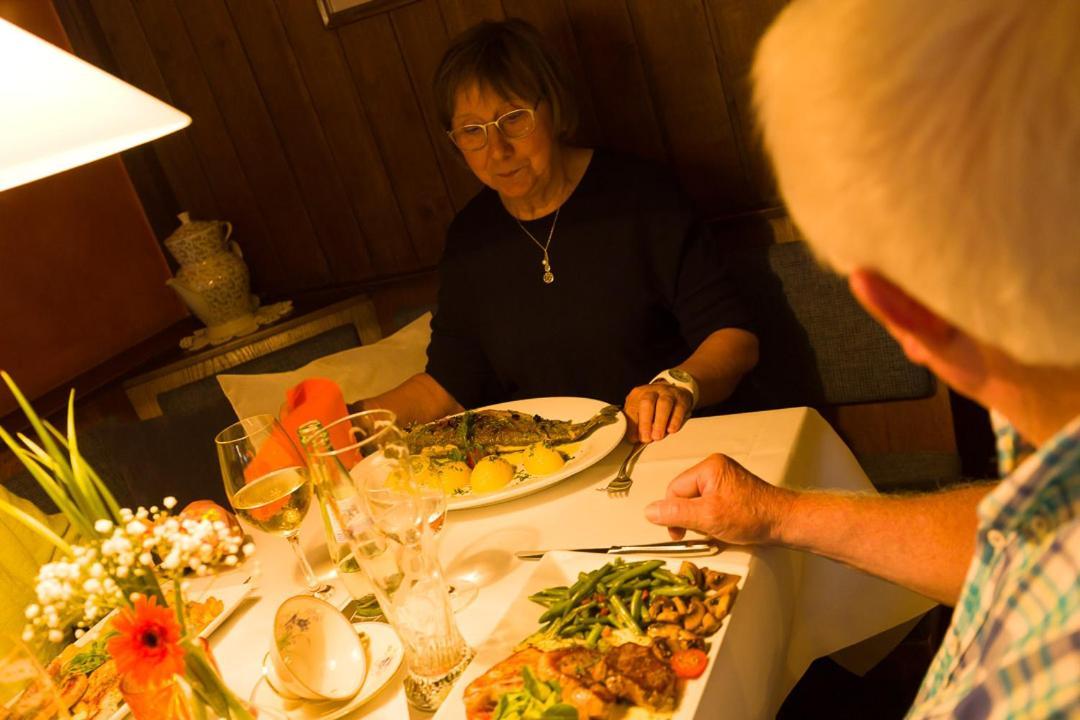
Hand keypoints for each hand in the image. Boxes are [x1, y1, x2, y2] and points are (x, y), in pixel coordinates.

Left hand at [624, 382, 692, 442]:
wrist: (673, 391)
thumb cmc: (654, 404)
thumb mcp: (641, 410)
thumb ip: (636, 423)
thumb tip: (634, 438)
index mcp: (638, 394)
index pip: (632, 408)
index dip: (632, 424)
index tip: (633, 438)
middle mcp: (652, 391)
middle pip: (647, 403)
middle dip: (645, 422)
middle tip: (646, 438)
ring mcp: (668, 393)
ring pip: (664, 404)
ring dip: (660, 422)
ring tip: (657, 437)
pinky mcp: (682, 399)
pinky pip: (679, 408)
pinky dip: (675, 420)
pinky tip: (671, 430)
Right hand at [644, 454, 794, 542]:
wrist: (784, 522)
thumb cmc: (752, 517)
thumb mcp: (708, 517)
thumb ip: (677, 513)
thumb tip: (650, 511)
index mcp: (709, 467)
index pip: (675, 489)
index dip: (674, 513)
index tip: (679, 534)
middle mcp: (715, 468)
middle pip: (685, 494)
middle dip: (689, 516)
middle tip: (701, 531)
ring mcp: (725, 478)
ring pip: (696, 500)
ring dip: (700, 518)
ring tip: (715, 528)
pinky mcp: (731, 490)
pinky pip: (709, 502)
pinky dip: (710, 516)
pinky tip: (721, 526)